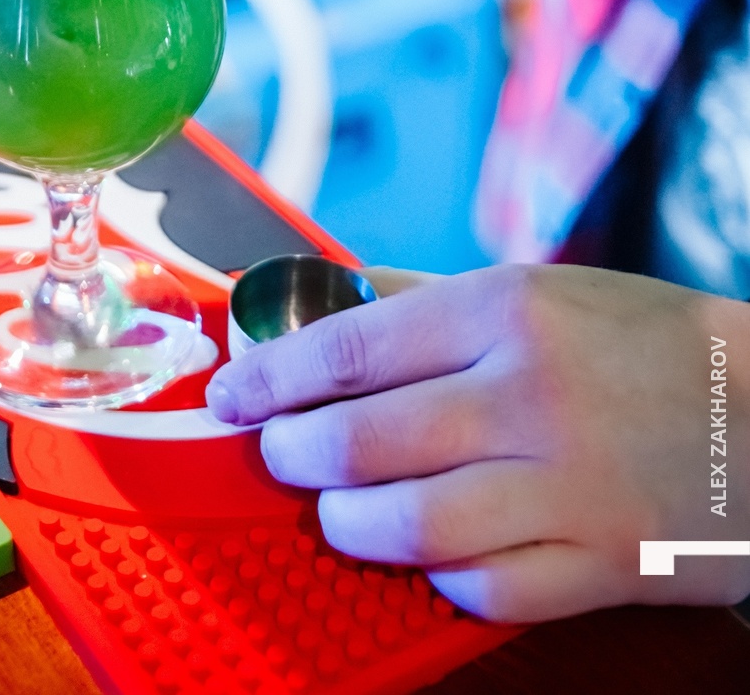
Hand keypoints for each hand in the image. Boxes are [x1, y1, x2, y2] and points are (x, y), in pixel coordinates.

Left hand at [205, 262, 749, 622]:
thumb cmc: (641, 343)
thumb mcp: (537, 288)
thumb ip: (425, 296)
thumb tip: (323, 299)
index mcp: (503, 311)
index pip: (348, 347)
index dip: (272, 376)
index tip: (233, 393)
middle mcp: (524, 395)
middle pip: (359, 440)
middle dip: (294, 454)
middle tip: (279, 453)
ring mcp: (562, 485)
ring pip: (406, 524)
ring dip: (347, 523)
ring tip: (336, 509)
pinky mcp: (597, 562)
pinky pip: (481, 587)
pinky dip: (438, 576)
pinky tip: (429, 553)